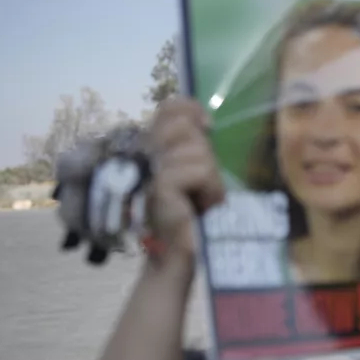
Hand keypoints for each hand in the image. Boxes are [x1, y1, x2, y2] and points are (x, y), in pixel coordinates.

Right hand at [145, 99, 224, 264]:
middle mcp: (146, 154)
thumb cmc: (193, 214)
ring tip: (203, 200)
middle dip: (206, 155)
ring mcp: (150, 170)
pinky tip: (202, 207)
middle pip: (186, 126)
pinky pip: (201, 171)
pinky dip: (211, 189)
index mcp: (154, 147)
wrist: (181, 252)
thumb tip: (205, 121)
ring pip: (199, 151)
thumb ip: (195, 146)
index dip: (190, 108)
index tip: (208, 125)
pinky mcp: (160, 186)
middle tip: (203, 185)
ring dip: (212, 179)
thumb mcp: (198, 173)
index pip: (168, 108)